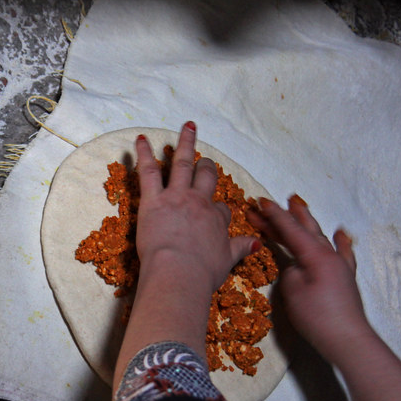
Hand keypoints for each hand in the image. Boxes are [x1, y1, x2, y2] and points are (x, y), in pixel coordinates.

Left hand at [113, 123, 256, 381]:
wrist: (179, 271)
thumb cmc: (202, 272)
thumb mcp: (228, 261)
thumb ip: (241, 248)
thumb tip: (258, 244)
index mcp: (216, 220)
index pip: (221, 210)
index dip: (218, 213)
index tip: (215, 219)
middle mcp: (199, 202)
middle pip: (206, 177)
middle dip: (207, 167)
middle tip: (206, 160)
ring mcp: (177, 197)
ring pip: (181, 163)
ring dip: (184, 144)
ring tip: (187, 127)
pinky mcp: (154, 199)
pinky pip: (149, 171)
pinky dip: (145, 154)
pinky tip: (142, 139)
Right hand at [247, 196, 372, 361]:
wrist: (347, 338)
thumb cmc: (317, 316)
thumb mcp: (292, 292)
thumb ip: (290, 272)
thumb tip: (295, 266)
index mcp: (314, 255)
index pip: (290, 230)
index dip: (274, 216)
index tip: (260, 202)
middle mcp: (328, 255)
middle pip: (303, 229)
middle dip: (286, 215)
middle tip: (272, 203)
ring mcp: (339, 265)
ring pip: (319, 236)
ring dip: (306, 222)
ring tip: (298, 206)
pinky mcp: (345, 277)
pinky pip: (343, 252)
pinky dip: (340, 240)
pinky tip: (341, 232)